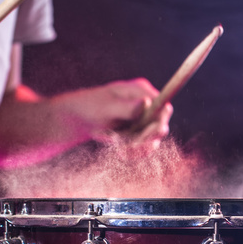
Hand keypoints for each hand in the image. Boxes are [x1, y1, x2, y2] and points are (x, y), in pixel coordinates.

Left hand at [52, 78, 172, 150]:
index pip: (163, 106)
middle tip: (129, 146)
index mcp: (141, 91)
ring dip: (138, 149)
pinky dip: (133, 152)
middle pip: (160, 126)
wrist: (80, 118)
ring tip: (120, 150)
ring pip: (152, 140)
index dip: (159, 122)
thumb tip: (146, 103)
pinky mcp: (138, 132)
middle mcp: (147, 104)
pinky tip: (120, 152)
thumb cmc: (91, 106)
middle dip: (145, 139)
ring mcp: (143, 119)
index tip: (148, 134)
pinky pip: (144, 147)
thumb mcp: (107, 106)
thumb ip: (127, 107)